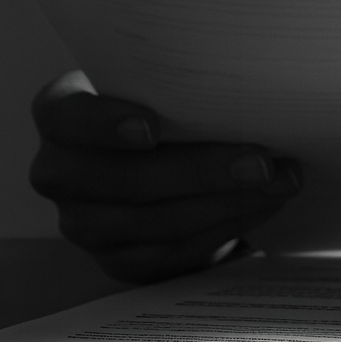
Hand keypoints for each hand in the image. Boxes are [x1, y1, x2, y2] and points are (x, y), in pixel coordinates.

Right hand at [30, 71, 300, 282]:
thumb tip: (250, 80)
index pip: (65, 118)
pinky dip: (225, 226)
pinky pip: (174, 252)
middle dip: (201, 172)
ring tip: (279, 182)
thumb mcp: (161, 86)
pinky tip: (262, 206)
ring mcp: (84, 225)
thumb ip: (179, 81)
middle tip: (261, 162)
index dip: (104, 125)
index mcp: (61, 115)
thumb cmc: (166, 106)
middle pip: (122, 181)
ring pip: (156, 222)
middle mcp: (60, 173)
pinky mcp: (119, 261)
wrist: (165, 161)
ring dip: (228, 202)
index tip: (153, 128)